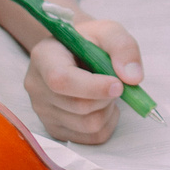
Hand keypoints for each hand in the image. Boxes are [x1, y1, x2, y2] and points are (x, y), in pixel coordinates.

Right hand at [23, 18, 144, 145]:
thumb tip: (133, 78)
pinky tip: (101, 106)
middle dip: (107, 97)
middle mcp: (36, 87)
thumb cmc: (88, 41)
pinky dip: (107, 123)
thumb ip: (123, 47)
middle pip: (80, 106)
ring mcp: (43, 112)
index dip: (93, 87)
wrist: (73, 54)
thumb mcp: (107, 31)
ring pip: (89, 125)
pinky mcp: (55, 130)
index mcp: (43, 57)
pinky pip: (92, 138)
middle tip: (115, 82)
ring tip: (105, 92)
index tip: (118, 84)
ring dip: (109, 110)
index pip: (61, 80)